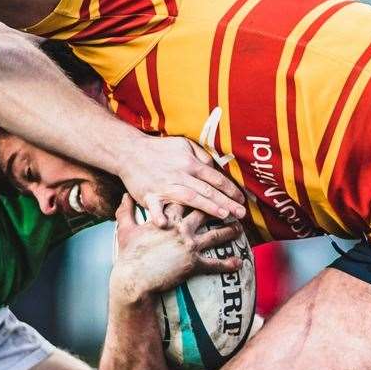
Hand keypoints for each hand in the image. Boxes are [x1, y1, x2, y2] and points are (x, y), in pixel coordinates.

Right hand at [109, 193, 242, 301]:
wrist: (133, 277)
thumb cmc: (129, 254)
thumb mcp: (125, 229)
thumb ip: (126, 211)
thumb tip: (124, 197)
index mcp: (167, 218)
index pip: (186, 199)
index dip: (198, 193)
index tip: (208, 189)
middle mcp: (181, 228)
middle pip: (206, 213)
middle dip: (220, 207)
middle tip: (232, 205)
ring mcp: (189, 245)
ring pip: (216, 235)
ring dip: (230, 232)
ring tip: (240, 228)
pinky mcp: (194, 263)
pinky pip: (215, 264)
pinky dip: (228, 264)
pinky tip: (239, 263)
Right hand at [118, 133, 246, 225]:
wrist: (129, 151)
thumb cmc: (159, 149)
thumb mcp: (183, 144)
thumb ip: (201, 156)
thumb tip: (217, 167)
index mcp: (190, 163)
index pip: (215, 178)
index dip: (230, 189)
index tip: (242, 200)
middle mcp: (180, 175)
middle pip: (207, 190)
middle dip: (226, 202)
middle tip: (241, 214)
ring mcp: (164, 186)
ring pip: (190, 198)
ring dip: (207, 207)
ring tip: (223, 216)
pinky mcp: (149, 196)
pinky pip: (154, 207)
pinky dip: (158, 215)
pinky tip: (165, 225)